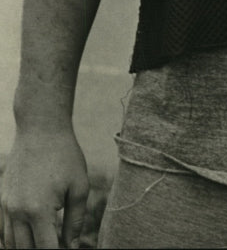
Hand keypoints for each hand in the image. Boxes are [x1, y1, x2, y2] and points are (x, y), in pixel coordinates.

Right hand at [0, 129, 88, 248]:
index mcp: (38, 210)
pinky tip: (28, 238)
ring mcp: (6, 206)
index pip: (45, 249)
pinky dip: (13, 240)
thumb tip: (71, 247)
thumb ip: (75, 221)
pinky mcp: (2, 200)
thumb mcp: (79, 187)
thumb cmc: (65, 156)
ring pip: (11, 244)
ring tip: (44, 243)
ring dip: (26, 248)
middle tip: (56, 245)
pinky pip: (3, 231)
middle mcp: (17, 212)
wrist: (41, 129)